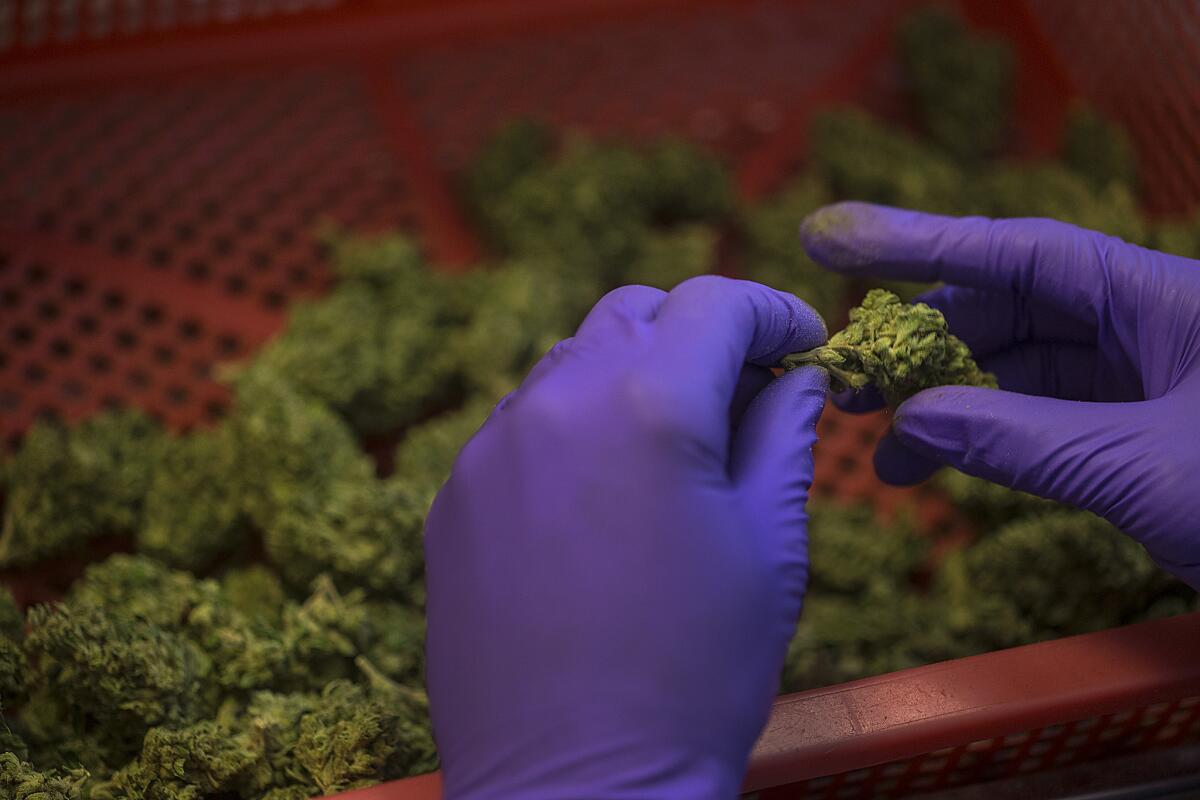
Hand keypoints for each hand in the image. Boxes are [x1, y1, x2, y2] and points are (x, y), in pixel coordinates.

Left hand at [424, 277, 827, 798]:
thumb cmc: (696, 677)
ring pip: (570, 362)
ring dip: (630, 378)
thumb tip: (797, 375)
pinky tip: (599, 500)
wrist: (575, 790)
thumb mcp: (770, 548)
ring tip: (670, 451)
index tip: (802, 344)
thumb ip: (785, 435)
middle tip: (741, 394)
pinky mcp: (452, 498)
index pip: (714, 302)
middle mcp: (555, 403)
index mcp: (648, 405)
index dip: (772, 312)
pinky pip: (521, 426)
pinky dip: (572, 428)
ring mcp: (489, 450)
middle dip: (697, 335)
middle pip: (634, 315)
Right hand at [801, 201, 1199, 587]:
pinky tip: (940, 463)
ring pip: (1019, 373)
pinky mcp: (1139, 436)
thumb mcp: (1142, 467)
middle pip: (1007, 313)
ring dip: (947, 405)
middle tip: (849, 385)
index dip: (916, 241)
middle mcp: (1144, 329)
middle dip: (923, 346)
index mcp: (1159, 299)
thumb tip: (909, 426)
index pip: (1016, 251)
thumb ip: (1017, 439)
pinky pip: (1042, 420)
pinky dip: (987, 440)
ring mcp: (1142, 384)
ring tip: (883, 452)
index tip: (830, 238)